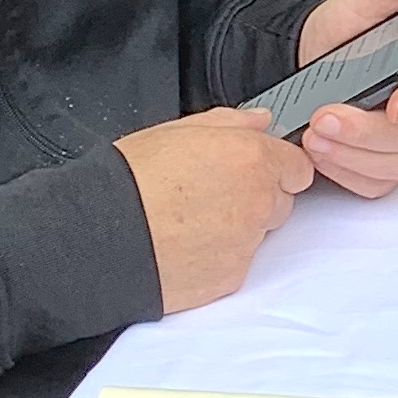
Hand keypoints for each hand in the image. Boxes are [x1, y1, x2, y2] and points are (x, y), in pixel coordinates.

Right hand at [115, 108, 313, 312]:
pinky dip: (220, 256)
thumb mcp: (174, 131)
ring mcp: (248, 242)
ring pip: (261, 233)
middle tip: (212, 194)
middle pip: (281, 200)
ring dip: (239, 227)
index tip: (253, 169)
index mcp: (251, 158)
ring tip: (192, 221)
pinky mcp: (232, 276)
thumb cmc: (129, 181)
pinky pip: (238, 262)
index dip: (275, 166)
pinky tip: (186, 245)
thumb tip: (260, 121)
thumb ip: (230, 122)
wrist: (100, 237)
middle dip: (259, 197)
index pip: (297, 166)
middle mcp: (259, 201)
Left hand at [294, 0, 397, 195]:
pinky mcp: (391, 163)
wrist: (310, 56)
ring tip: (313, 136)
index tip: (392, 106)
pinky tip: (323, 155)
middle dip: (367, 133)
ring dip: (353, 156)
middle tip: (322, 118)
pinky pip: (379, 183)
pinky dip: (349, 174)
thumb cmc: (344, 28)